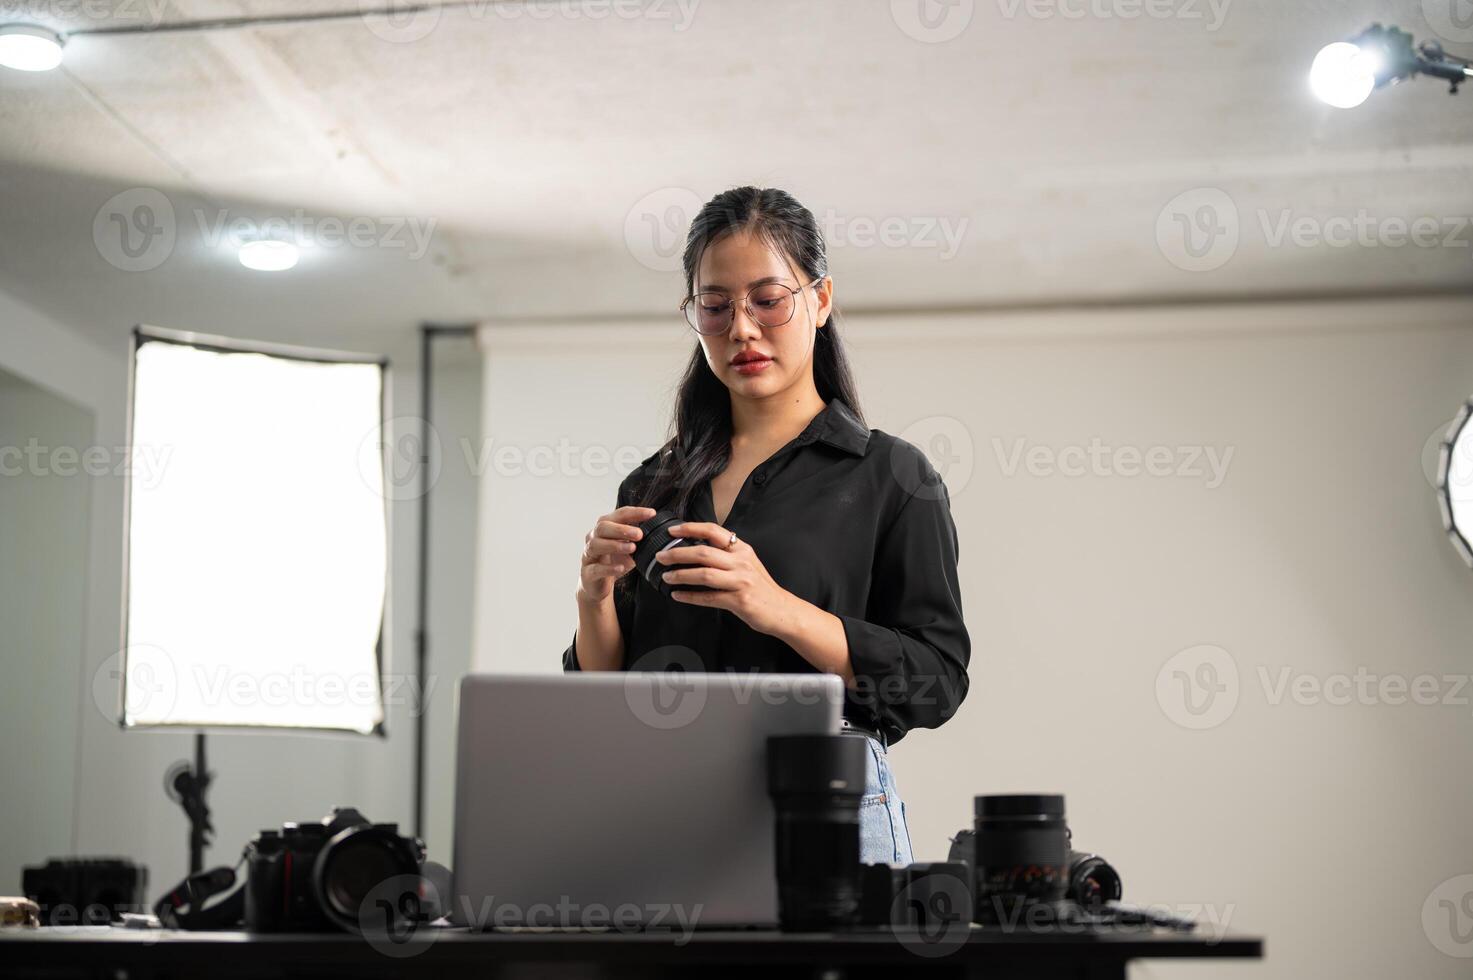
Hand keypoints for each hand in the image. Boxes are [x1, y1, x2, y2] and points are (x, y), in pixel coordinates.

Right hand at [577, 505, 657, 604]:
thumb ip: (639, 538)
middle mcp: (593, 538)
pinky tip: (621, 568)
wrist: (598, 585)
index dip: (635, 513)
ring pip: (596, 545)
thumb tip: (659, 530)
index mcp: (605, 528)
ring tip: (632, 548)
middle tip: (639, 534)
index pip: (619, 515)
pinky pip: (596, 568)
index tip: (651, 513)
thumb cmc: (614, 562)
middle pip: (602, 527)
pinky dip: (609, 568)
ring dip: (615, 545)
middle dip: (621, 529)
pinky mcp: (588, 573)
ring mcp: (589, 555)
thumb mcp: (629, 547)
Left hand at [655, 521, 797, 635]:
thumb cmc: (761, 587)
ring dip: (681, 575)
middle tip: (661, 556)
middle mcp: (741, 562)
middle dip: (677, 554)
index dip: (690, 528)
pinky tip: (678, 596)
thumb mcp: (747, 563)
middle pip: (703, 552)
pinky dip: (690, 597)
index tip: (672, 530)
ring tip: (666, 577)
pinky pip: (709, 598)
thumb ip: (727, 554)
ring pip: (704, 574)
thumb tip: (696, 549)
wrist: (782, 609)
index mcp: (742, 549)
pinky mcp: (739, 600)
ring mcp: (741, 581)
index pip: (713, 531)